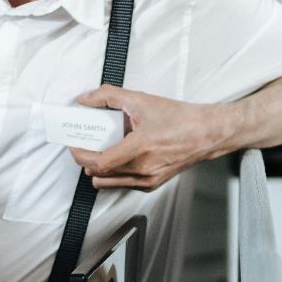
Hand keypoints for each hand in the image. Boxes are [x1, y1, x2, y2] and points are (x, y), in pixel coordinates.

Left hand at [68, 85, 232, 191]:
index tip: (75, 146)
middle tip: (86, 144)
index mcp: (140, 147)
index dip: (81, 155)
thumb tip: (85, 99)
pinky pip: (123, 183)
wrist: (206, 134)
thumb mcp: (141, 100)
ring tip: (102, 150)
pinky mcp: (152, 185)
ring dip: (99, 169)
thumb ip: (108, 96)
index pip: (99, 162)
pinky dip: (115, 173)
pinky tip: (120, 157)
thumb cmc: (180, 119)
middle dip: (87, 159)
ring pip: (108, 182)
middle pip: (100, 174)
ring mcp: (148, 180)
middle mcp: (143, 169)